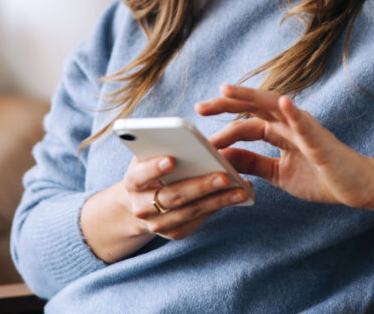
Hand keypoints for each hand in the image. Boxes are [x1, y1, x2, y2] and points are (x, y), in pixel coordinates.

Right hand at [118, 153, 249, 240]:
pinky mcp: (175, 233)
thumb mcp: (150, 155)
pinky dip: (218, 208)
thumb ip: (163, 146)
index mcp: (133, 181)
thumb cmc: (152, 168)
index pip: (140, 176)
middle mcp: (141, 206)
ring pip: (190, 211)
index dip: (154, 168)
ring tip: (240, 189)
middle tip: (223, 176)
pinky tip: (235, 197)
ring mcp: (157, 223)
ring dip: (218, 200)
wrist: (143, 200)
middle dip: (200, 186)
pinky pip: (198, 221)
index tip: (171, 159)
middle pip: (173, 196)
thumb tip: (192, 139)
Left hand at [195, 84, 373, 209]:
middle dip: (226, 104)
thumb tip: (224, 158)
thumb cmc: (322, 177)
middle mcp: (289, 123)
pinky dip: (294, 112)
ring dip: (251, 97)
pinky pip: (306, 124)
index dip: (223, 125)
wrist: (357, 188)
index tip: (198, 128)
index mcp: (279, 132)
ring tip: (227, 90)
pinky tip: (283, 102)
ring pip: (274, 106)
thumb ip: (253, 163)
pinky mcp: (320, 140)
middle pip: (253, 107)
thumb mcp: (279, 173)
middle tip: (200, 106)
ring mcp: (305, 128)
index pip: (245, 122)